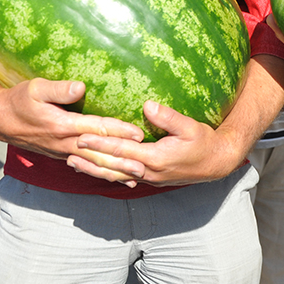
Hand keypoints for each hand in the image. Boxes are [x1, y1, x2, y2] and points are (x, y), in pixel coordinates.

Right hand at [0, 78, 144, 164]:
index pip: (97, 128)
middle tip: (145, 166)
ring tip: (136, 178)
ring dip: (115, 171)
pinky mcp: (61, 155)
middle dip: (122, 160)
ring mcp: (63, 152)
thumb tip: (80, 87)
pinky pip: (86, 166)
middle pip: (99, 154)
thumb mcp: (36, 88)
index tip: (139, 134)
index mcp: (62, 126)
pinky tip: (115, 177)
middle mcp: (65, 143)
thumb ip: (59, 89)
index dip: (119, 131)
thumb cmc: (19, 100)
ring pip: (93, 164)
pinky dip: (102, 172)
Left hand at [73, 100, 235, 186]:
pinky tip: (96, 169)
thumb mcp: (190, 127)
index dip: (101, 144)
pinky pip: (124, 177)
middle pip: (114, 166)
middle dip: (90, 159)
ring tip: (73, 163)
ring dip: (94, 169)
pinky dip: (107, 173)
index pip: (122, 150)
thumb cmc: (204, 142)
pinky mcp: (150, 178)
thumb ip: (168, 117)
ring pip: (116, 175)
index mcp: (156, 158)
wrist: (216, 163)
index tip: (82, 137)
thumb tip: (147, 105)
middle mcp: (148, 172)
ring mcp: (149, 177)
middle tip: (68, 152)